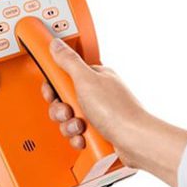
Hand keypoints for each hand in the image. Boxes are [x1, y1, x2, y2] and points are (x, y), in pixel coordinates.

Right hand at [41, 38, 186, 186]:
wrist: (134, 141)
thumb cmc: (117, 111)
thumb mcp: (87, 80)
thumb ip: (69, 61)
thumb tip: (56, 45)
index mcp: (95, 77)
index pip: (65, 76)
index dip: (54, 86)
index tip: (52, 93)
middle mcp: (96, 94)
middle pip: (64, 100)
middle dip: (62, 110)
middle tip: (68, 111)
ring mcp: (98, 114)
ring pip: (69, 119)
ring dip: (70, 126)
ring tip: (80, 126)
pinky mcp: (99, 131)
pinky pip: (78, 134)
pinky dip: (78, 138)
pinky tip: (84, 137)